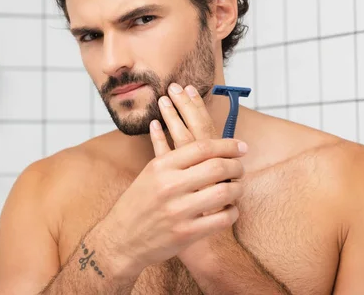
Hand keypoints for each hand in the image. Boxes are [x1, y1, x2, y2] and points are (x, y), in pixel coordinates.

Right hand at [150, 83, 244, 265]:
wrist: (122, 238)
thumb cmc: (139, 202)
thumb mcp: (149, 172)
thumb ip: (168, 152)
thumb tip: (178, 126)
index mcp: (161, 166)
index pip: (202, 147)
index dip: (228, 145)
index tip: (241, 147)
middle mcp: (169, 186)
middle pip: (217, 167)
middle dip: (236, 166)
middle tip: (240, 168)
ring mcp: (178, 211)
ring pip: (224, 192)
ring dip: (237, 189)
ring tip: (236, 188)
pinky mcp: (186, 233)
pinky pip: (222, 219)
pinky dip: (232, 212)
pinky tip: (229, 209)